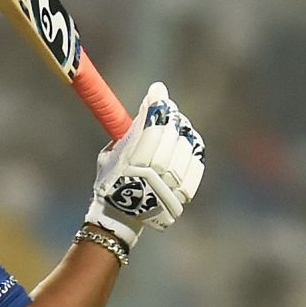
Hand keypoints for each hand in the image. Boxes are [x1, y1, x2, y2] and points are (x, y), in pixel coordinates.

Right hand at [86, 82, 206, 241]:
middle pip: (170, 134)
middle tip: (167, 107)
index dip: (156, 104)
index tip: (157, 89)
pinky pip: (195, 165)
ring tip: (177, 124)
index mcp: (130, 163)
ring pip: (185, 148)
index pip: (149, 126)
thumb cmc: (112, 181)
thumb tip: (147, 109)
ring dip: (183, 131)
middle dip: (170, 115)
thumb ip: (128, 135)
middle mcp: (152, 175)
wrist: (121, 217)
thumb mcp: (110, 156)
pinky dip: (193, 150)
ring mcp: (170, 186)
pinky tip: (188, 142)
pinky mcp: (182, 194)